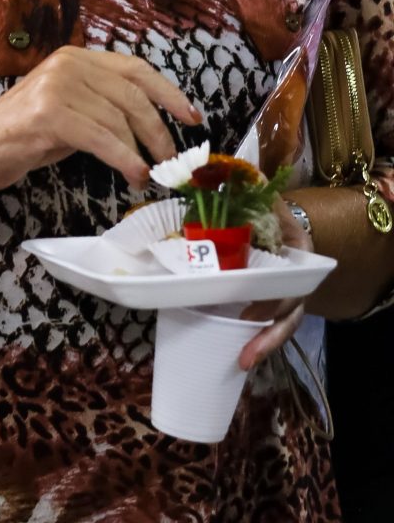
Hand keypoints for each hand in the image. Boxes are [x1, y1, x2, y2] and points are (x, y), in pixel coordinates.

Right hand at [0, 46, 201, 195]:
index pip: (136, 69)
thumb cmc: (22, 137)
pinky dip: (125, 160)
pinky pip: (103, 139)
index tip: (192, 117)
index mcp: (75, 57)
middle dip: (160, 130)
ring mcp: (57, 86)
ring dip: (143, 152)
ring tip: (148, 174)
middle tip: (173, 159)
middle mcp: (68, 64)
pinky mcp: (50, 114)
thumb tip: (152, 127)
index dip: (169, 93)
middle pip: (133, 95)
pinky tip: (133, 175)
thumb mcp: (68, 111)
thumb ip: (103, 106)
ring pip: (120, 119)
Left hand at [238, 196, 313, 370]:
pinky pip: (264, 324)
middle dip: (269, 336)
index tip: (252, 312)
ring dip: (262, 345)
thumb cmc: (271, 212)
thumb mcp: (269, 202)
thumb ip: (257, 191)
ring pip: (280, 326)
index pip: (294, 283)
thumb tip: (240, 174)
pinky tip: (235, 354)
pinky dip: (252, 338)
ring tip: (242, 362)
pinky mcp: (266, 303)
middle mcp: (298, 281)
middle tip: (246, 355)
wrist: (275, 220)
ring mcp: (284, 295)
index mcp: (300, 256)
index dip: (276, 301)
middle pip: (289, 314)